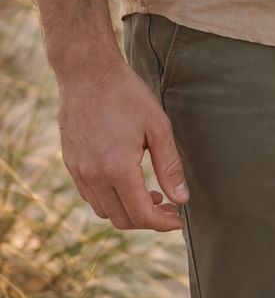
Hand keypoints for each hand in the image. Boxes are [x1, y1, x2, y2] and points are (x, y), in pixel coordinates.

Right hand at [57, 58, 188, 231]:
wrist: (87, 73)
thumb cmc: (127, 95)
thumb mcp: (158, 127)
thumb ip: (170, 166)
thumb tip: (181, 198)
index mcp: (117, 168)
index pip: (141, 214)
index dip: (163, 223)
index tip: (179, 219)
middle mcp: (93, 176)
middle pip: (121, 219)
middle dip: (148, 220)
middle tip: (169, 206)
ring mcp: (78, 171)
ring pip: (104, 210)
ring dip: (128, 210)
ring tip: (151, 194)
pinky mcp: (70, 164)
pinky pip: (90, 195)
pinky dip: (110, 199)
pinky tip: (128, 182)